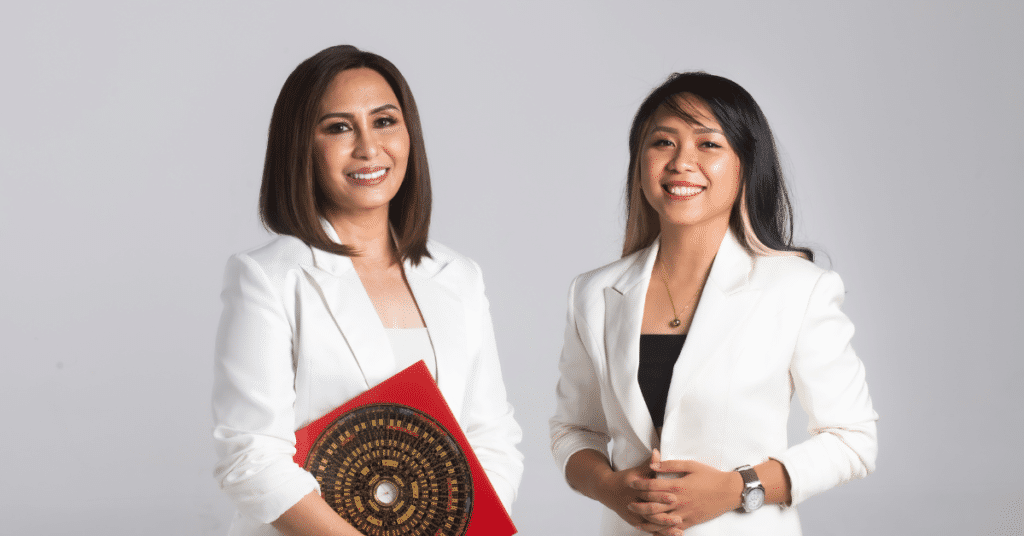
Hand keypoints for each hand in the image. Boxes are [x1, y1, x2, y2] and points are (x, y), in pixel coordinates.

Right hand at [592, 455, 676, 530]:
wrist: (607, 490)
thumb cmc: (625, 479)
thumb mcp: (636, 471)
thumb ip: (649, 464)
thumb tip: (658, 452)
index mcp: (635, 489)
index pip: (649, 493)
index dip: (661, 496)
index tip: (674, 497)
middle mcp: (633, 503)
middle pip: (650, 511)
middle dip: (664, 515)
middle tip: (679, 517)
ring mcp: (633, 515)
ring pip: (649, 523)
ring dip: (664, 527)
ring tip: (678, 529)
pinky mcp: (634, 522)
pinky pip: (648, 530)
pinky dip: (660, 533)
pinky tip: (671, 534)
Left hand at [628, 450, 742, 532]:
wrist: (729, 491)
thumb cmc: (710, 476)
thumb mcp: (691, 465)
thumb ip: (670, 465)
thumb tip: (654, 464)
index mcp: (678, 486)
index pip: (653, 486)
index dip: (640, 485)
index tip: (631, 483)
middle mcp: (679, 501)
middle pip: (653, 505)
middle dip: (639, 505)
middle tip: (629, 504)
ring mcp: (684, 513)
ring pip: (661, 520)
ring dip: (647, 520)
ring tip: (637, 520)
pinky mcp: (690, 521)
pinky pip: (673, 528)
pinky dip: (662, 531)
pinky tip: (654, 530)